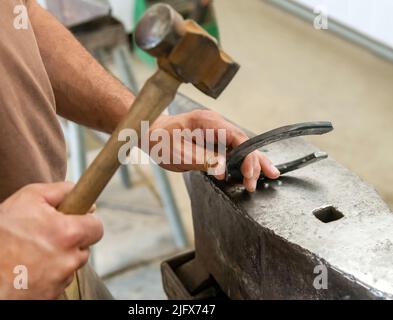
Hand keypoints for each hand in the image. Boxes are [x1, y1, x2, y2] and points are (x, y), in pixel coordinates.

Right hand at [0, 182, 102, 299]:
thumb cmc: (0, 228)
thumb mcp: (31, 196)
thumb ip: (62, 190)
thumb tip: (81, 193)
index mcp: (68, 233)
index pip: (97, 228)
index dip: (87, 222)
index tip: (77, 222)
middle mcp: (68, 259)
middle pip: (84, 249)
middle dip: (72, 242)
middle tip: (49, 237)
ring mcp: (59, 280)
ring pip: (71, 267)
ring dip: (60, 260)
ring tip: (35, 253)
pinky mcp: (49, 296)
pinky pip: (58, 282)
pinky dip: (49, 276)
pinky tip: (31, 267)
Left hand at [150, 110, 279, 191]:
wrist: (149, 132)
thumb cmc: (160, 141)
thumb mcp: (177, 154)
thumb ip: (201, 161)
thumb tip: (223, 171)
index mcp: (207, 122)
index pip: (236, 137)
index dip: (247, 156)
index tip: (249, 175)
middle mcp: (215, 123)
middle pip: (243, 141)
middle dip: (255, 161)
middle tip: (265, 179)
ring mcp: (215, 130)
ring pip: (241, 145)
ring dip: (253, 161)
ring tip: (270, 174)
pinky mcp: (213, 139)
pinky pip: (232, 148)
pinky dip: (243, 160)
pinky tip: (252, 170)